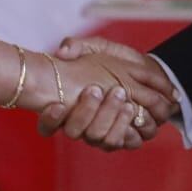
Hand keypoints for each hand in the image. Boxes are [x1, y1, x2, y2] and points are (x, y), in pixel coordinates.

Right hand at [38, 36, 177, 149]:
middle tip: (97, 90)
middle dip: (86, 112)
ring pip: (99, 138)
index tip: (59, 105)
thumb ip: (76, 46)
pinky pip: (123, 143)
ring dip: (110, 119)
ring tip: (123, 100)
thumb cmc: (113, 59)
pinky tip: (132, 113)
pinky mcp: (123, 139)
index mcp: (67, 108)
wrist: (144, 72)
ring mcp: (101, 136)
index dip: (50, 120)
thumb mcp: (96, 48)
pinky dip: (128, 131)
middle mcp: (81, 127)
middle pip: (75, 131)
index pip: (47, 126)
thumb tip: (62, 52)